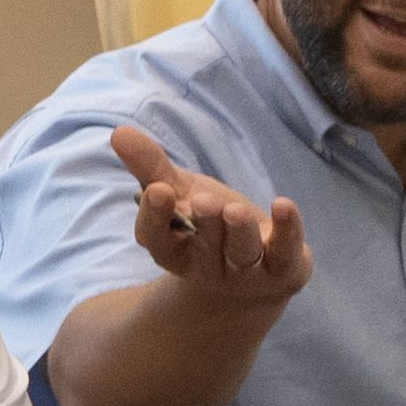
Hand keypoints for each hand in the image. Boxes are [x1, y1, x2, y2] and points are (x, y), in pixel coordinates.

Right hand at [103, 126, 310, 306]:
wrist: (257, 273)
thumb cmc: (210, 227)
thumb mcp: (181, 194)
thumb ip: (151, 167)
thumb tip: (119, 132)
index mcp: (176, 250)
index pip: (158, 240)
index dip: (156, 218)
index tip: (158, 191)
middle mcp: (209, 266)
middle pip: (204, 246)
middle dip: (205, 222)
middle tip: (203, 199)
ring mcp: (247, 271)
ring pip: (242, 253)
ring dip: (239, 230)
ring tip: (233, 209)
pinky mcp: (283, 269)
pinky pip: (286, 252)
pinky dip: (287, 230)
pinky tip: (282, 205)